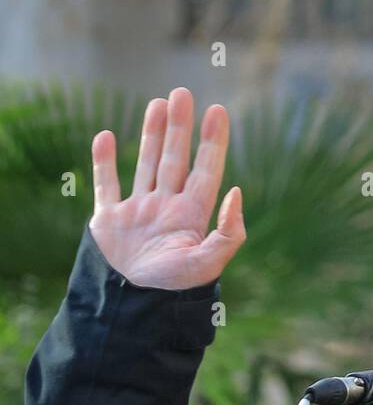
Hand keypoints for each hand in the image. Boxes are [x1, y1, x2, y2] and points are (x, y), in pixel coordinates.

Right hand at [88, 87, 244, 289]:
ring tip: (158, 103)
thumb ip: (228, 232)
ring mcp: (138, 213)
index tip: (217, 111)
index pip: (206, 171)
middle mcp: (167, 210)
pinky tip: (106, 136)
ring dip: (151, 135)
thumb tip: (237, 192)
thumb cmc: (173, 291)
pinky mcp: (110, 221)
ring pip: (146, 164)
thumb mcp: (207, 263)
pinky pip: (107, 185)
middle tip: (182, 94)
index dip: (212, 142)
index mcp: (191, 218)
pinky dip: (103, 162)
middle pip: (175, 159)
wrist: (133, 310)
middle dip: (179, 128)